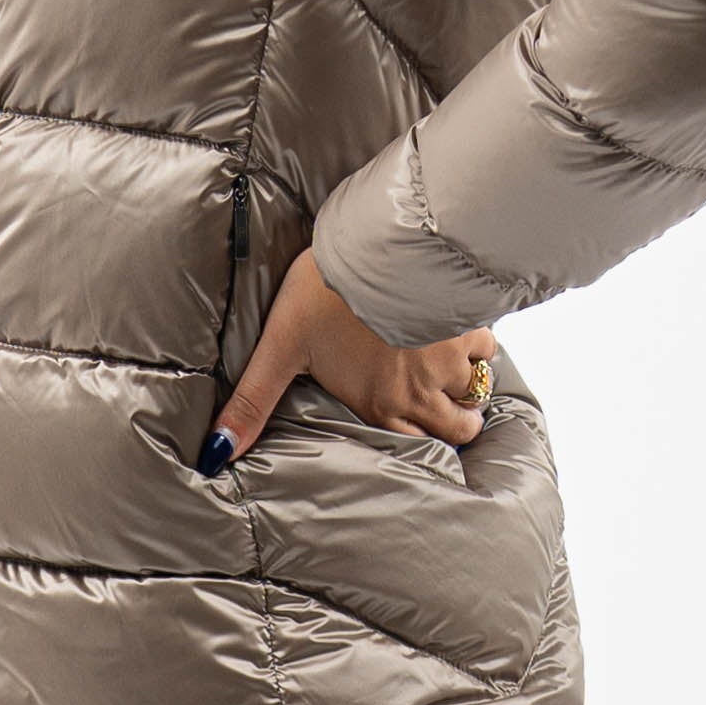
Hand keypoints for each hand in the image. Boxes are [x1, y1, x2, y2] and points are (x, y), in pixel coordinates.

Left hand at [198, 245, 497, 474]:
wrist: (375, 247)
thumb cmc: (325, 297)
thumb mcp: (280, 350)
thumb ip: (252, 405)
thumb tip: (215, 456)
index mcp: (377, 403)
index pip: (417, 447)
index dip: (424, 444)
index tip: (422, 434)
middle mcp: (419, 392)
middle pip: (458, 429)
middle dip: (456, 424)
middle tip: (446, 409)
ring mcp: (448, 360)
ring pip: (476, 392)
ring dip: (469, 387)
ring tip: (453, 373)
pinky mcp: (467, 324)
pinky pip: (490, 349)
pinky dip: (481, 345)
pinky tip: (465, 331)